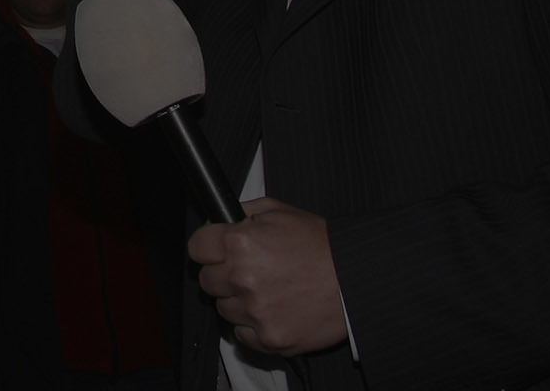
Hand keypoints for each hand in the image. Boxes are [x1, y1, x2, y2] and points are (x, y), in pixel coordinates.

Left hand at [188, 197, 346, 358]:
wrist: (353, 279)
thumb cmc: (320, 244)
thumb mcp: (279, 211)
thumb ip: (243, 212)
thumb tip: (218, 221)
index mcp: (241, 243)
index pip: (196, 248)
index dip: (207, 246)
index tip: (214, 249)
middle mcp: (243, 278)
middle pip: (206, 280)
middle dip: (222, 273)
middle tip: (247, 268)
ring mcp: (255, 312)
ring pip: (223, 309)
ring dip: (237, 300)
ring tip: (266, 288)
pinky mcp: (268, 339)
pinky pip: (241, 334)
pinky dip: (252, 324)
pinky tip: (272, 308)